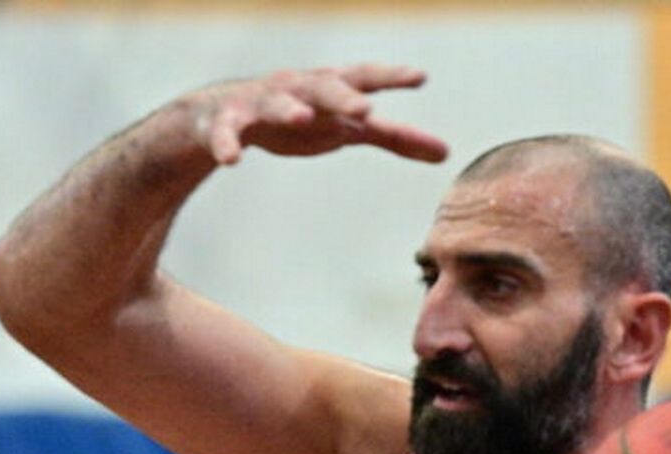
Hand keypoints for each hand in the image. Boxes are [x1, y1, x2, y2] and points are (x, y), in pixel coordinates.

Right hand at [183, 64, 449, 166]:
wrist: (226, 115)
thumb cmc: (301, 117)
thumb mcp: (349, 128)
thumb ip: (395, 138)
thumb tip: (446, 153)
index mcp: (329, 87)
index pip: (364, 78)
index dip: (390, 76)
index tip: (419, 77)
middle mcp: (297, 87)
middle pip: (323, 86)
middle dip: (342, 95)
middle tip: (366, 108)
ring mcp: (259, 102)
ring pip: (275, 102)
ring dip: (288, 108)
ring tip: (303, 118)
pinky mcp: (224, 121)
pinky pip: (226, 132)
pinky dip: (228, 144)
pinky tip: (232, 161)